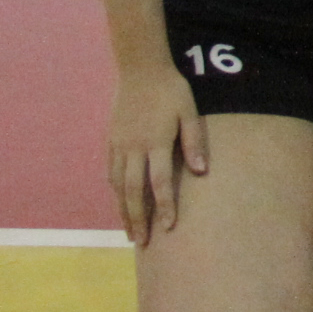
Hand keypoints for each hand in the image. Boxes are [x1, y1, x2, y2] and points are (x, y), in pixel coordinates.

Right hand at [107, 66, 207, 242]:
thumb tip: (201, 172)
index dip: (164, 206)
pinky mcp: (111, 141)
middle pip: (133, 191)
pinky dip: (115, 192)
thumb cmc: (171, 90)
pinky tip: (120, 203)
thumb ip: (194, 141)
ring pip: (118, 185)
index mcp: (156, 142)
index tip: (168, 228)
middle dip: (138, 218)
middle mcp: (133, 148)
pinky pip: (111, 172)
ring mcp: (119, 146)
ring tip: (130, 230)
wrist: (139, 69)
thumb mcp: (189, 111)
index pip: (160, 182)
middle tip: (142, 243)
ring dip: (123, 210)